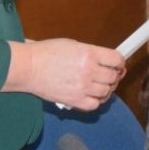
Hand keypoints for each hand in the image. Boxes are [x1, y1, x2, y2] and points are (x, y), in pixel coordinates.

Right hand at [3, 38, 124, 109]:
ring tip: (99, 84)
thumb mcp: (73, 44)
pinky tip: (92, 95)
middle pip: (113, 77)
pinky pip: (94, 105)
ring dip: (106, 88)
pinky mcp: (74, 101)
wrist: (28, 67)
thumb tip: (107, 60)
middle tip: (109, 74)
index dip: (120, 62)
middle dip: (114, 75)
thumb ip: (92, 53)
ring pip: (106, 92)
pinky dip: (96, 101)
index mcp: (89, 54)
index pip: (116, 59)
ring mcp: (82, 88)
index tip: (118, 64)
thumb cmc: (47, 53)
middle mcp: (88, 71)